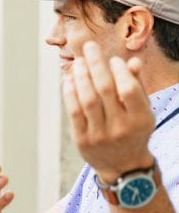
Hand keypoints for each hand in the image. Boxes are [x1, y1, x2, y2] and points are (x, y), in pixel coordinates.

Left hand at [63, 41, 155, 182]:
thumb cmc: (134, 131)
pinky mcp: (82, 141)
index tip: (113, 60)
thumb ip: (137, 86)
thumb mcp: (143, 111)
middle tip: (89, 47)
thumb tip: (131, 62)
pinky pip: (74, 113)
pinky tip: (69, 80)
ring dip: (81, 77)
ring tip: (78, 62)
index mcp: (140, 119)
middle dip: (96, 65)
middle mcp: (120, 128)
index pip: (128, 89)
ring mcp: (100, 135)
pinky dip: (70, 94)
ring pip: (87, 100)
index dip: (119, 71)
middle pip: (105, 90)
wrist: (122, 166)